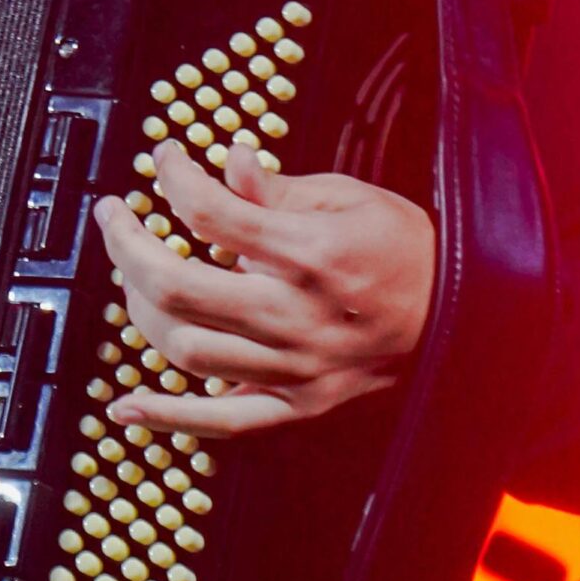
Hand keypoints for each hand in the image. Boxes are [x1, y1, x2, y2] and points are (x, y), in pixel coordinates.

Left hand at [93, 138, 434, 439]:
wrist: (464, 315)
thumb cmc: (405, 250)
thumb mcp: (348, 198)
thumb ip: (276, 189)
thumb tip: (225, 163)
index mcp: (308, 254)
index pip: (209, 211)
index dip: (170, 177)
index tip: (161, 159)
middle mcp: (294, 315)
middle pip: (175, 285)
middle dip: (125, 245)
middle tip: (115, 217)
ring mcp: (293, 366)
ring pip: (185, 349)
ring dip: (140, 310)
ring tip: (134, 278)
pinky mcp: (297, 402)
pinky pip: (221, 421)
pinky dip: (167, 417)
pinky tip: (126, 404)